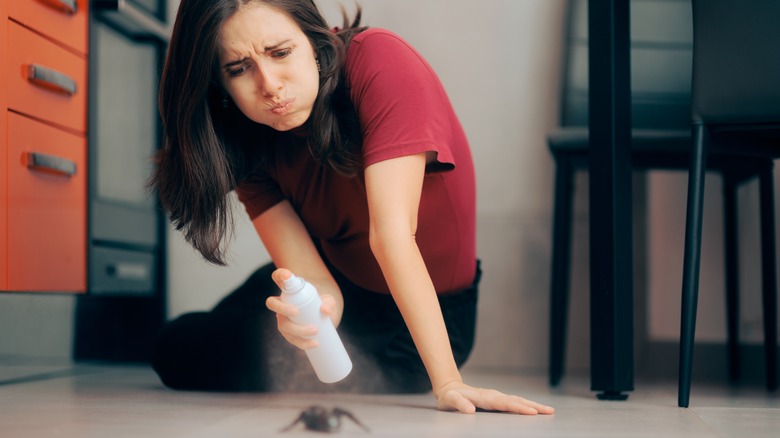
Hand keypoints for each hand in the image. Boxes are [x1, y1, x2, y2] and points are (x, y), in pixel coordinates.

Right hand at [265, 268, 337, 349]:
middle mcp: (282, 304)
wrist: (326, 319)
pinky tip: (314, 344)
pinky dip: (303, 342)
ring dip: (297, 329)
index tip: (287, 275)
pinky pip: (291, 339)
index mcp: (289, 290)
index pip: (279, 278)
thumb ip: (329, 302)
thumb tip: (325, 310)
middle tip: (296, 312)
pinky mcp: (289, 334)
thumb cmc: (323, 304)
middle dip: (282, 308)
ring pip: (283, 324)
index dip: (280, 275)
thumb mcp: (329, 300)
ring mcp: (283, 319)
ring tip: (315, 330)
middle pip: (272, 303)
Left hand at [435, 380, 554, 414]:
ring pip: (517, 400)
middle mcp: (493, 395)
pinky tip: (535, 410)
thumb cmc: (449, 397)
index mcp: (484, 397)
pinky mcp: (497, 400)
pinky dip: (526, 405)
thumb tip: (470, 410)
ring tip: (548, 410)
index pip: (504, 403)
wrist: (450, 388)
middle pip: (516, 400)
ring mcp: (496, 397)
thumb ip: (459, 404)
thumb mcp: (450, 400)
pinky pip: (514, 403)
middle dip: (533, 405)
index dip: (518, 408)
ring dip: (533, 405)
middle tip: (549, 411)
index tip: (532, 412)